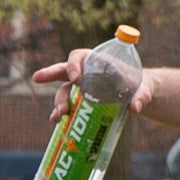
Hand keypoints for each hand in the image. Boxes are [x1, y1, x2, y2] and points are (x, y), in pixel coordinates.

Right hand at [29, 45, 156, 118]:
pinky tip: (57, 122)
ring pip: (63, 92)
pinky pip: (67, 106)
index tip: (75, 78)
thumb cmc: (138, 85)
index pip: (78, 57)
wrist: (136, 95)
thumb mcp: (142, 89)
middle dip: (49, 74)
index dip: (73, 65)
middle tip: (37, 79)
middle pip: (62, 70)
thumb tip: (134, 107)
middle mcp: (84, 73)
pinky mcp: (80, 102)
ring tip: (57, 116)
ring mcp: (80, 88)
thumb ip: (140, 96)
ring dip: (58, 103)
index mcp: (96, 61)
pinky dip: (60, 114)